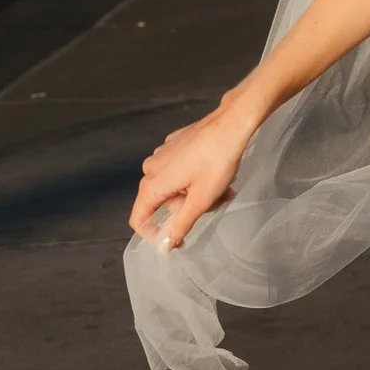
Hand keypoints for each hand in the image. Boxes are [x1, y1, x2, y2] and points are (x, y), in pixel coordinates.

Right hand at [131, 96, 260, 249]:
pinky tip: (215, 172)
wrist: (231, 124)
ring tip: (222, 188)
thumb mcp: (200, 200)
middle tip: (214, 203)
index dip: (155, 235)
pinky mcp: (174, 144)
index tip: (178, 240)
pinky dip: (195, 177)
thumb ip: (180, 225)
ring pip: (173, 188)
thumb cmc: (217, 162)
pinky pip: (178, 170)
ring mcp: (161, 154)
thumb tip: (165, 246)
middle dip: (187, 209)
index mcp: (152, 185)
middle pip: (161, 204)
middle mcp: (150, 168)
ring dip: (195, 193)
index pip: (139, 220)